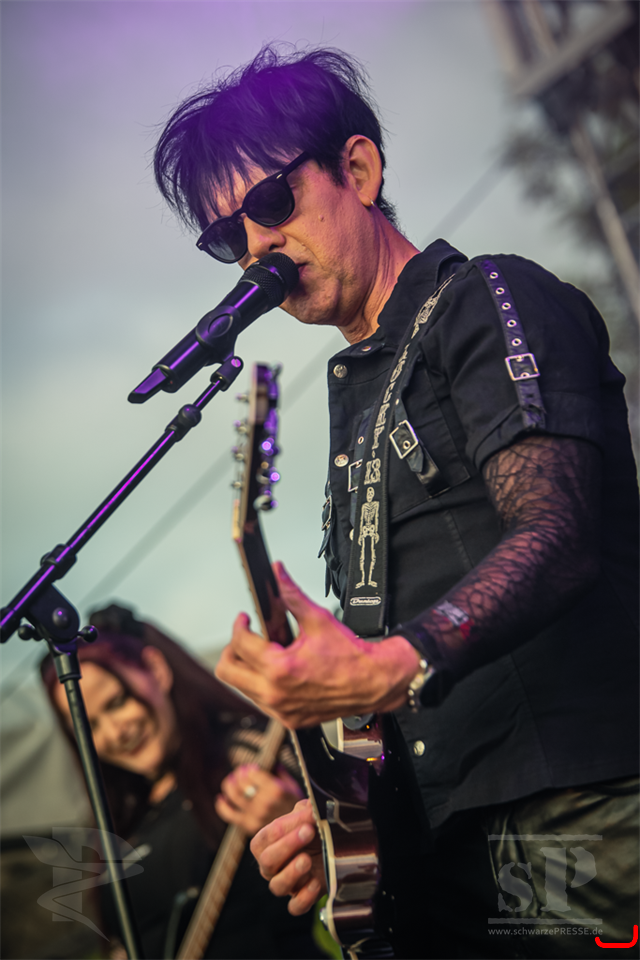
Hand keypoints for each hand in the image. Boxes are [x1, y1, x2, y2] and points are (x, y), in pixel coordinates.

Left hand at [215, 562, 419, 726]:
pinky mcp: (289, 719)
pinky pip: (261, 701)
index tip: (245, 619)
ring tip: (267, 653)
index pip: (240, 645)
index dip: (239, 626)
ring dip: (247, 668)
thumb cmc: (351, 656)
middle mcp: (276, 694)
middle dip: (233, 650)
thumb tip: (277, 574)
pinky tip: (279, 670)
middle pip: (227, 672)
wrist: (375, 683)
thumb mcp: (318, 619)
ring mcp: (282, 711)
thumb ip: (291, 595)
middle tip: (246, 638)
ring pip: (242, 688)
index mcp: (280, 669)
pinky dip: (263, 684)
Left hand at [215, 764, 302, 836]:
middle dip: (239, 774)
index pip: (253, 773)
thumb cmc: (296, 805)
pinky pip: (228, 814)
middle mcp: (264, 803)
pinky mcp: (248, 827)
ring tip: (231, 781)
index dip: (249, 769)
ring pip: (233, 796)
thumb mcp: (291, 784)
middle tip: (240, 772)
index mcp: (276, 790)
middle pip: (241, 783)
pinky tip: (221, 798)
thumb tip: (265, 759)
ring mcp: (255, 816)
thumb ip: (277, 770)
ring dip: (229, 784)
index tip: (250, 768)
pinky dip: (221, 805)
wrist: (299, 832)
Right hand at [250, 798, 326, 914]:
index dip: (281, 831)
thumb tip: (311, 808)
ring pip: (277, 887)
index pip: (262, 840)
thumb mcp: (306, 814)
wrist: (328, 845)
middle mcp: (271, 866)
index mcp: (266, 844)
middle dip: (288, 846)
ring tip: (308, 860)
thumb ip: (305, 810)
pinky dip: (304, 898)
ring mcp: (285, 883)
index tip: (304, 823)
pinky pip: (295, 907)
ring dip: (292, 873)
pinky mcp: (301, 897)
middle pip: (267, 862)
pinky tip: (316, 883)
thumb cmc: (310, 826)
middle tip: (308, 832)